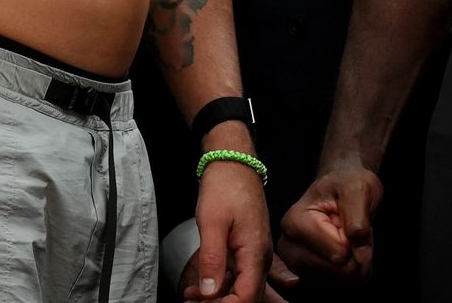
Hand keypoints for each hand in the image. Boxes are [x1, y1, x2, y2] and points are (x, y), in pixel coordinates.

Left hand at [184, 157, 270, 301]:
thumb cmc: (225, 185)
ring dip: (217, 298)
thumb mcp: (212, 222)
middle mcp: (260, 257)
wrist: (234, 162)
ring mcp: (256, 254)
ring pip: (242, 289)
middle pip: (246, 297)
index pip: (246, 297)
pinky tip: (199, 288)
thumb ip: (212, 259)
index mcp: (255, 252)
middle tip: (192, 302)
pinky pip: (238, 277)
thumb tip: (209, 292)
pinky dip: (220, 286)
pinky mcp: (248, 249)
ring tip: (190, 297)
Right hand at [277, 163, 381, 278]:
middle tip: (350, 226)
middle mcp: (290, 248)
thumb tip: (360, 254)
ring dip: (356, 259)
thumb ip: (358, 217)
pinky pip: (343, 284)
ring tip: (347, 234)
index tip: (347, 216)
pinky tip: (344, 248)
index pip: (339, 252)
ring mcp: (298, 265)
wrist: (339, 186)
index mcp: (295, 223)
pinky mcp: (309, 276)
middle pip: (339, 270)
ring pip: (343, 280)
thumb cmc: (346, 183)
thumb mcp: (358, 188)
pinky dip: (352, 269)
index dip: (355, 236)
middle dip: (356, 251)